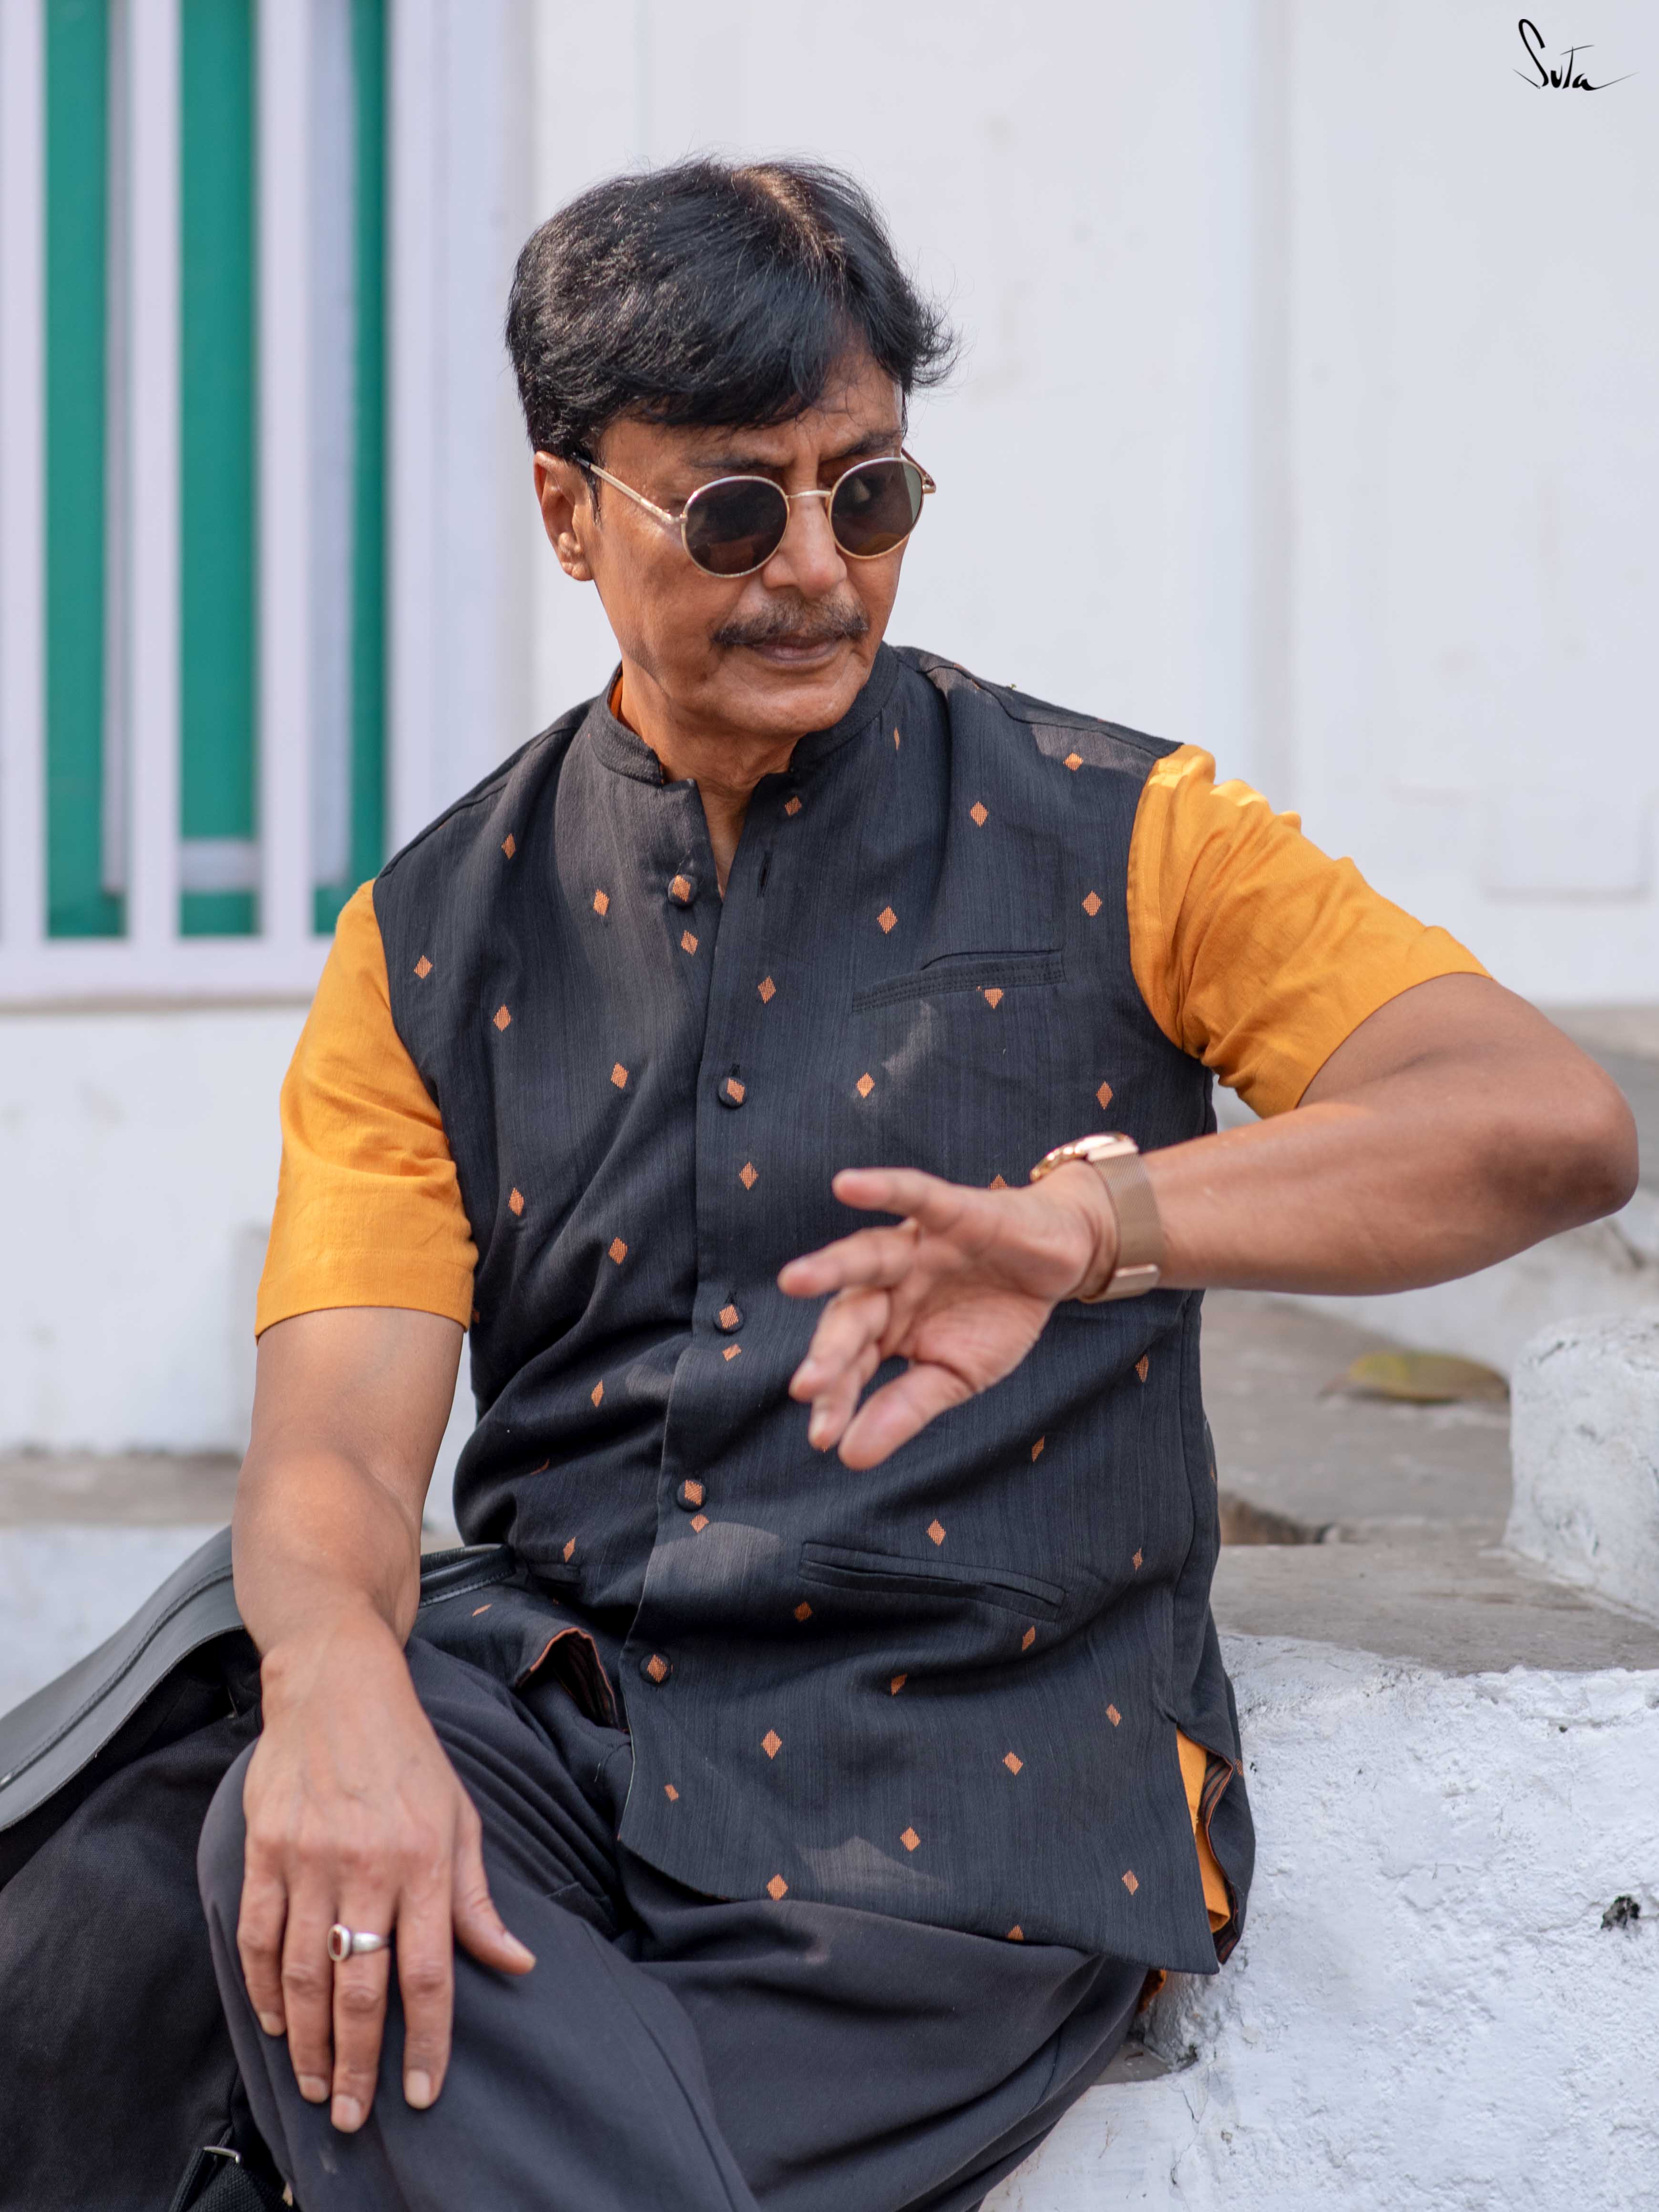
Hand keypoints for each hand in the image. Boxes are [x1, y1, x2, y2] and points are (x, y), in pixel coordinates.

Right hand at [237, 1613, 533, 2133]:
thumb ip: (477, 1899)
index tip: (422, 2096)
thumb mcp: (461, 1817)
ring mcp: (309, 1858)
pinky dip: (262, 1990)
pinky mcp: (265, 1849)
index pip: (429, 1973)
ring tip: (319, 2085)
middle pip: (361, 1988)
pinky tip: (278, 2025)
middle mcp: (367, 1865)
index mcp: (425, 1860)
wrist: (336, 1685)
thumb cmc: (409, 1755)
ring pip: (302, 1974)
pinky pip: (257, 1937)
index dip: (428, 2042)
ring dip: (309, 2041)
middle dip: (360, 2063)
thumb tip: (516, 1962)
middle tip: (355, 2116)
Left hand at [778, 1161, 1115, 1467]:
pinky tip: (847, 1185)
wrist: (1058, 1261)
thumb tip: (851, 1457)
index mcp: (884, 1327)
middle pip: (851, 1315)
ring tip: (793, 1281)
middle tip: (806, 1386)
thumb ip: (905, 1409)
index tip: (824, 1438)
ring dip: (831, 1267)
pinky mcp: (951, 1211)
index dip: (837, 1398)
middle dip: (830, 1351)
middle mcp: (888, 1284)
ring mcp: (915, 1245)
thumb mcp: (955, 1375)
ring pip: (866, 1256)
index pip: (851, 1364)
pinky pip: (915, 1195)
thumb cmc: (996, 1317)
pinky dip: (884, 1188)